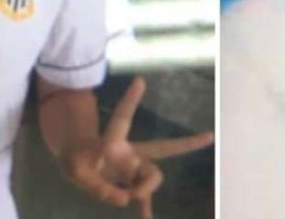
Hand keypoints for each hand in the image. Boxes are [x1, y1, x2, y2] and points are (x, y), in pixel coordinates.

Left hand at [60, 77, 213, 217]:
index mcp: (114, 141)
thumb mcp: (76, 172)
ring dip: (142, 190)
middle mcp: (131, 151)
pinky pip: (145, 196)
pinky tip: (146, 217)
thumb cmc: (75, 158)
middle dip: (186, 143)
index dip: (131, 100)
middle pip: (162, 148)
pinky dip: (145, 206)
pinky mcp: (132, 182)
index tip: (140, 80)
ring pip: (152, 178)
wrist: (78, 162)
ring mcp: (135, 166)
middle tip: (209, 136)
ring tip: (123, 197)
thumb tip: (126, 201)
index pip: (123, 118)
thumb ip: (99, 187)